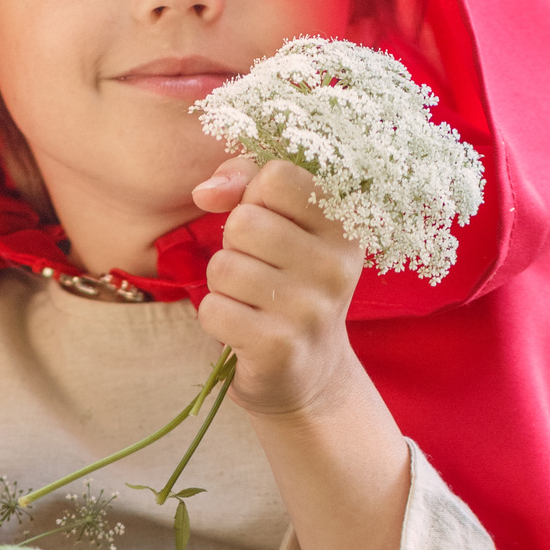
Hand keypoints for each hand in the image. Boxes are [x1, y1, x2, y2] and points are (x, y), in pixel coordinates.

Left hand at [192, 156, 365, 421]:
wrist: (310, 373)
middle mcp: (336, 266)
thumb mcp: (283, 224)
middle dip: (234, 246)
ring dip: (223, 284)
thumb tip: (204, 191)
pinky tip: (244, 328)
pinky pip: (213, 309)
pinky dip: (216, 317)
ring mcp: (310, 309)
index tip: (270, 223)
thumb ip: (246, 183)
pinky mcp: (278, 347)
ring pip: (223, 266)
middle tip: (258, 271)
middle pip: (244, 221)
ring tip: (252, 301)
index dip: (254, 196)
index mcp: (345, 225)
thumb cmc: (288, 282)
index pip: (277, 176)